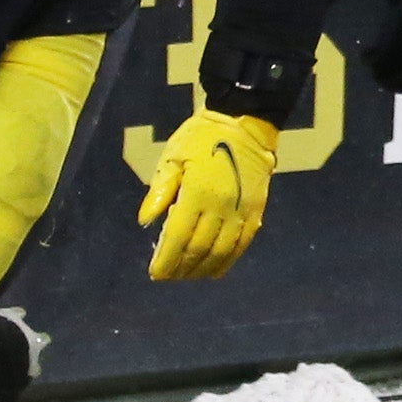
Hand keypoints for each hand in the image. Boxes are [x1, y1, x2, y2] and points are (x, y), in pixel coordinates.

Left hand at [138, 109, 280, 280]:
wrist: (245, 124)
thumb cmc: (202, 138)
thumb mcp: (173, 157)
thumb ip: (160, 190)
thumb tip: (145, 220)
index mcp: (197, 194)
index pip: (178, 237)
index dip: (166, 260)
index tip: (155, 273)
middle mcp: (220, 208)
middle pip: (198, 249)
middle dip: (181, 268)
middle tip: (168, 277)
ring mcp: (241, 212)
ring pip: (221, 252)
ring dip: (202, 269)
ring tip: (188, 276)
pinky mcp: (256, 211)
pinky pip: (242, 244)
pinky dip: (228, 261)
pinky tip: (216, 270)